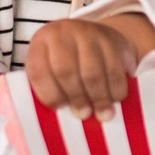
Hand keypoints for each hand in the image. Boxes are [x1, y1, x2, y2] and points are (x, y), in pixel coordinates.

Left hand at [26, 15, 151, 117]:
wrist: (97, 34)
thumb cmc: (71, 60)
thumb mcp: (53, 66)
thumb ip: (52, 88)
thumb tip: (60, 120)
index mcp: (40, 43)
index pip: (38, 70)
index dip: (48, 93)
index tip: (59, 109)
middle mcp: (61, 34)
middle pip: (66, 70)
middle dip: (76, 97)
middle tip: (84, 115)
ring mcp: (87, 34)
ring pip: (92, 71)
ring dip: (99, 97)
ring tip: (103, 114)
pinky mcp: (110, 40)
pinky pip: (114, 69)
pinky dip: (116, 88)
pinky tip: (116, 98)